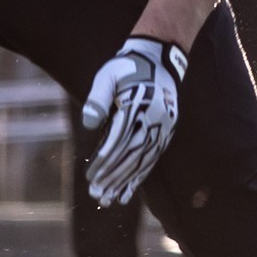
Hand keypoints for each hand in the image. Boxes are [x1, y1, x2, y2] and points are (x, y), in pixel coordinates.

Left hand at [79, 36, 187, 206]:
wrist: (159, 56)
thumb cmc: (126, 66)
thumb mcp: (108, 75)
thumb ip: (98, 98)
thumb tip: (88, 123)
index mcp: (138, 104)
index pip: (118, 140)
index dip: (104, 161)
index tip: (91, 177)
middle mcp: (154, 117)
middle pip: (132, 154)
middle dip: (114, 177)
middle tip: (98, 195)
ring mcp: (164, 125)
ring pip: (144, 159)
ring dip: (127, 182)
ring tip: (112, 200)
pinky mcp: (167, 130)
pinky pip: (154, 157)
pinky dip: (141, 175)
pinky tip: (130, 190)